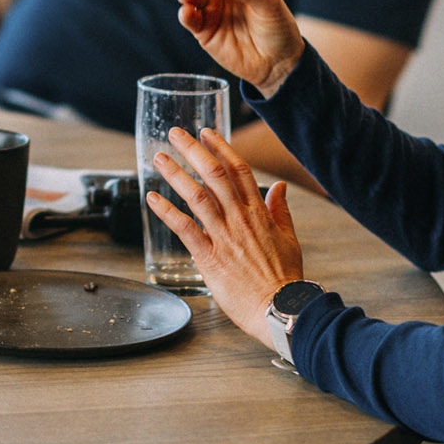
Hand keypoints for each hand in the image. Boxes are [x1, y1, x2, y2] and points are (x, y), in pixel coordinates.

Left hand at [144, 125, 303, 351]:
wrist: (281, 309)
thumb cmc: (285, 279)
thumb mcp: (290, 239)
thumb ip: (281, 210)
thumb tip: (280, 187)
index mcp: (259, 214)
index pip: (238, 171)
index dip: (221, 148)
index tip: (206, 133)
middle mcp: (240, 220)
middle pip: (214, 175)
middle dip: (192, 150)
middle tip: (175, 134)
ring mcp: (224, 237)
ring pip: (197, 196)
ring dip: (175, 174)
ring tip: (159, 158)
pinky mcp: (210, 257)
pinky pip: (185, 228)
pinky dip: (167, 211)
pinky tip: (153, 198)